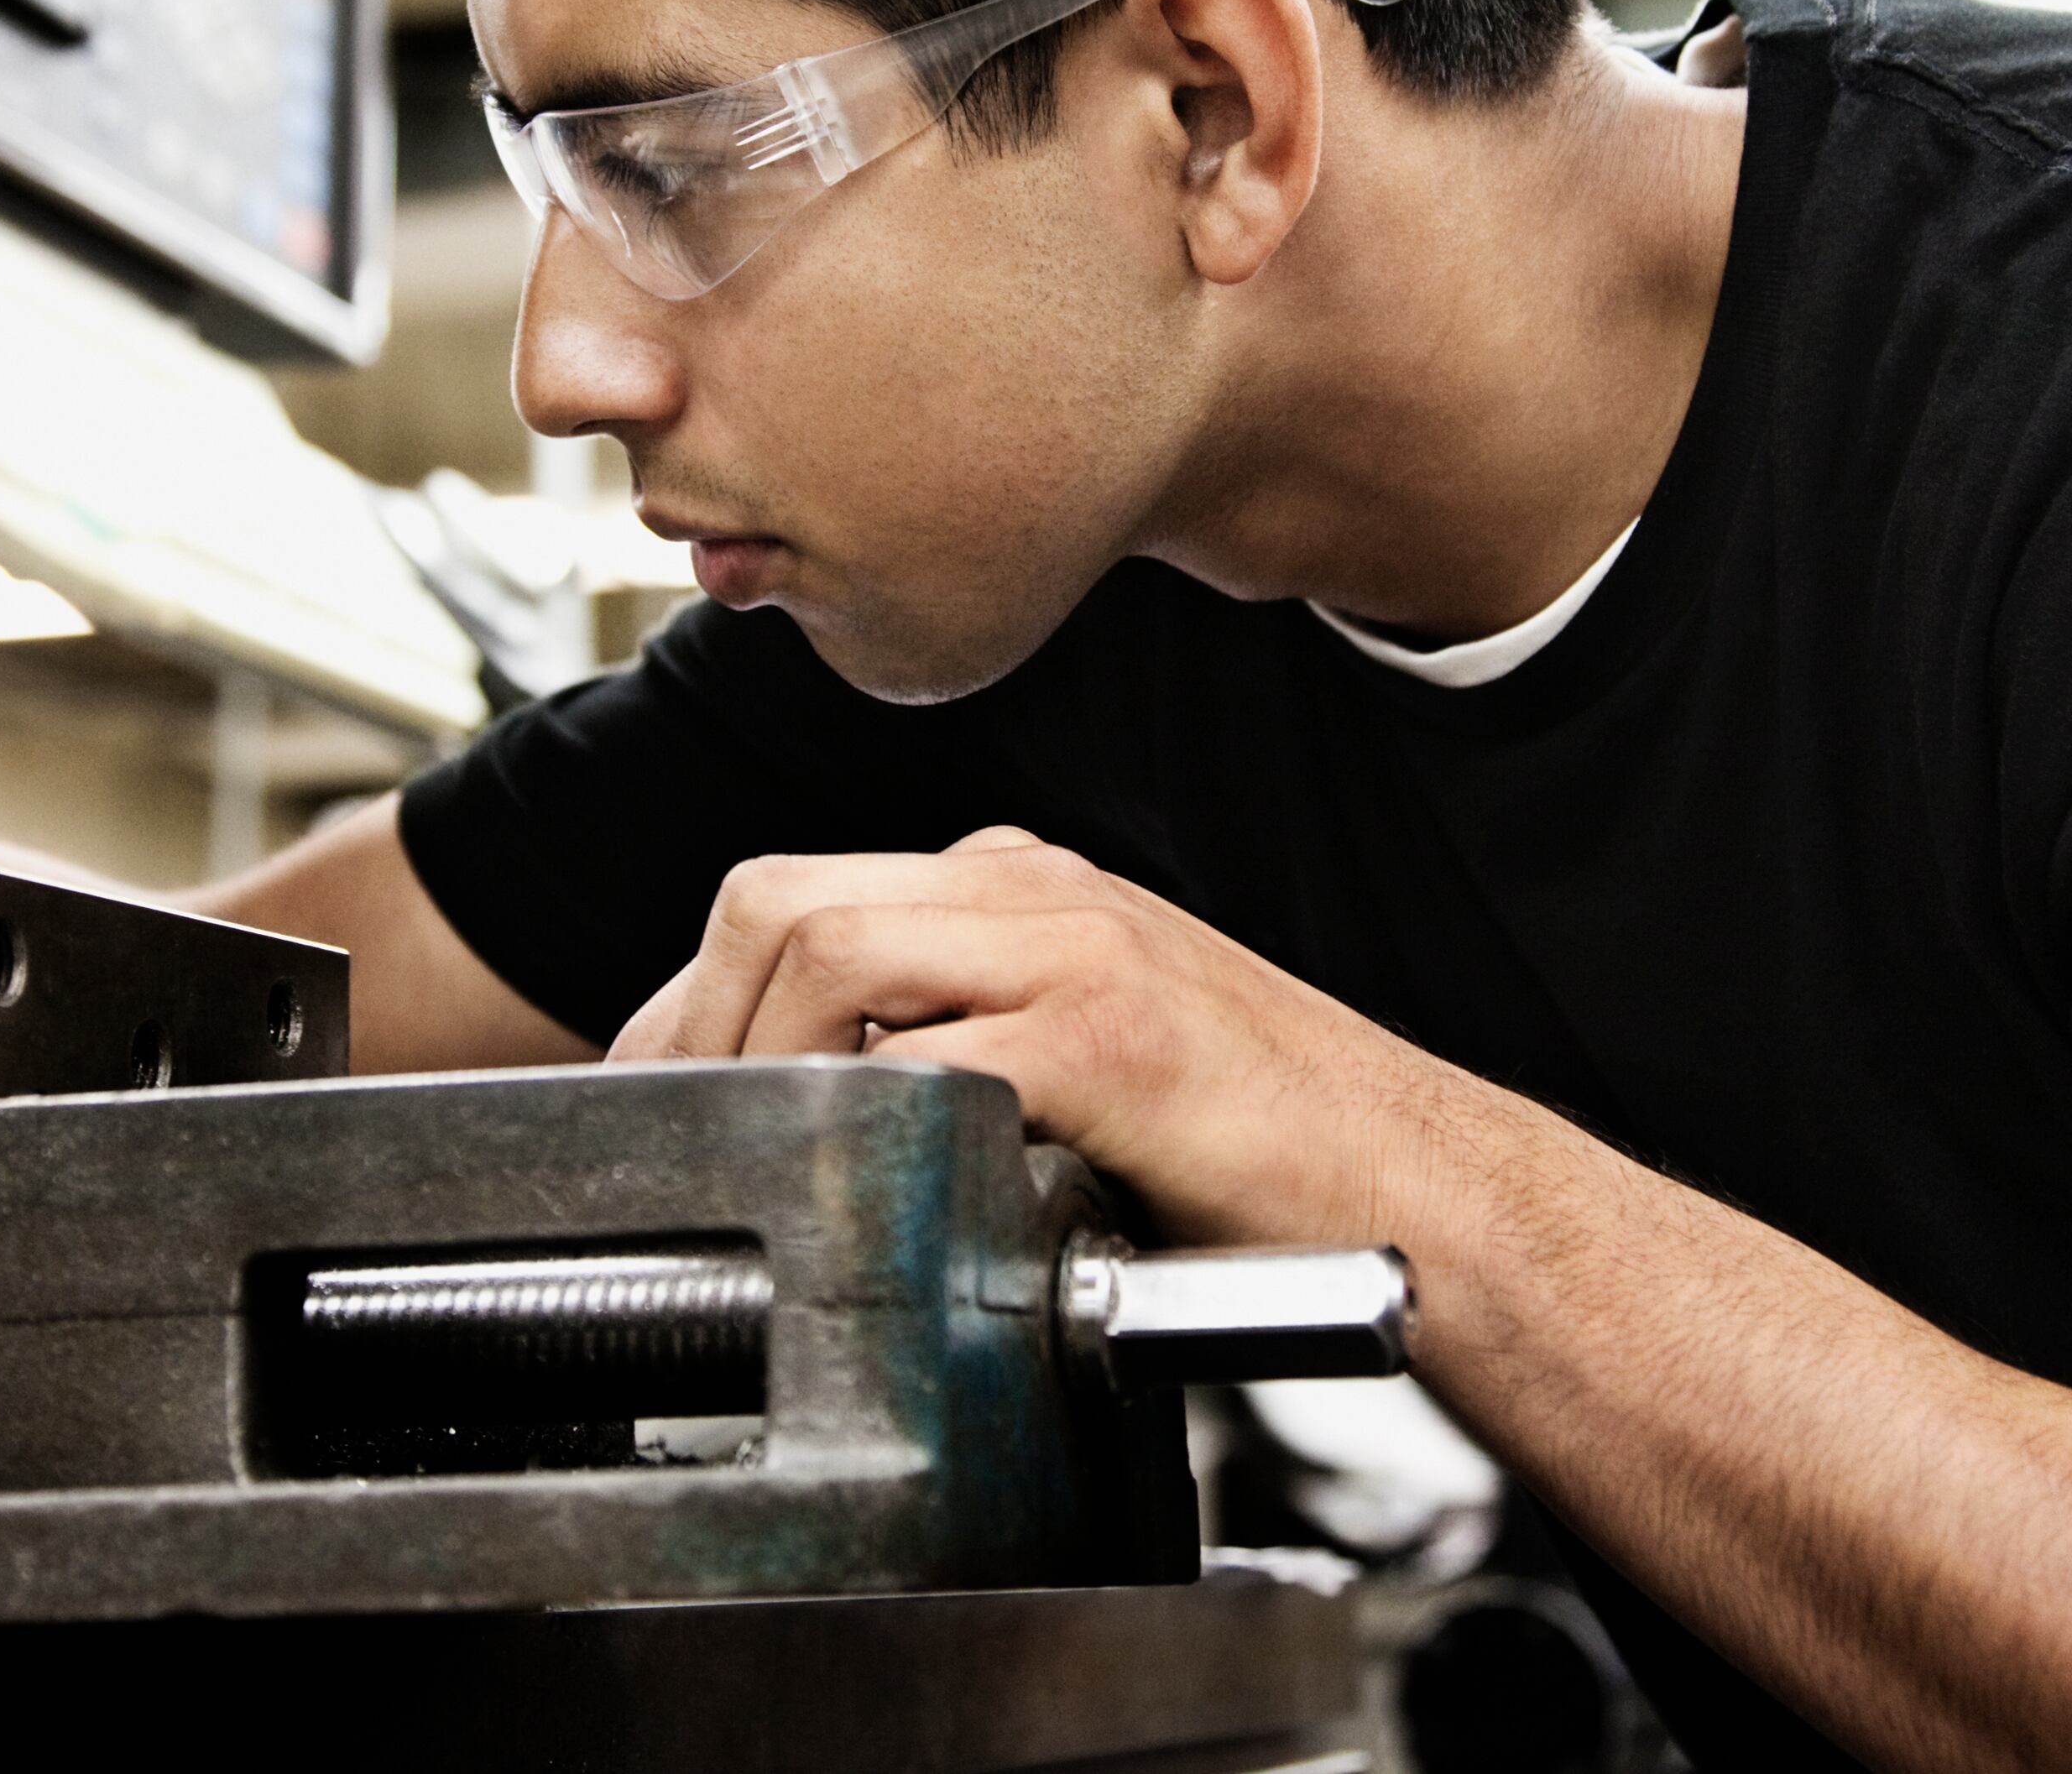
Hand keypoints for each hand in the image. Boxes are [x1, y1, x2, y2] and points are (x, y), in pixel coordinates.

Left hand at [609, 829, 1485, 1247]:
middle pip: (782, 898)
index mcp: (1022, 888)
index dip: (691, 995)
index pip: (793, 894)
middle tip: (663, 1125)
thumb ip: (963, 1041)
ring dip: (748, 1053)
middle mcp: (1038, 894)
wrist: (1414, 1183)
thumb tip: (820, 1096)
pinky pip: (932, 1047)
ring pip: (830, 944)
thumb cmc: (1254, 1146)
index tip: (657, 1085)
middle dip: (688, 1016)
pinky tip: (851, 1161)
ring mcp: (1075, 953)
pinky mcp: (1111, 1040)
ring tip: (735, 1146)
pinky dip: (861, 1100)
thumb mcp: (1081, 1059)